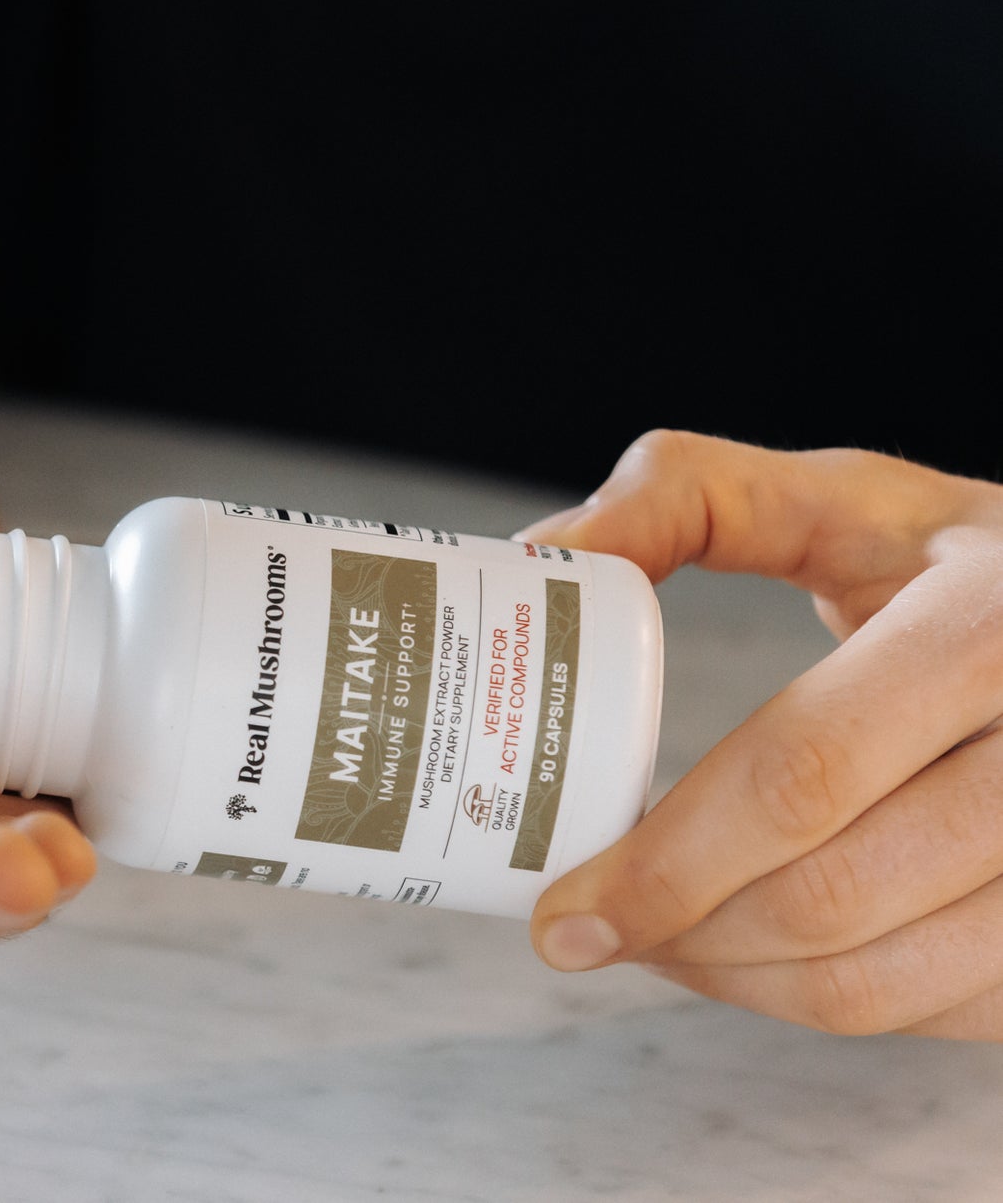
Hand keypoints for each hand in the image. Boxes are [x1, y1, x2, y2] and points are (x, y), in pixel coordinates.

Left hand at [521, 430, 1002, 1039]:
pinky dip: (817, 1005)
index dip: (667, 860)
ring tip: (649, 943)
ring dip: (734, 983)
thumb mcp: (836, 496)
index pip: (801, 773)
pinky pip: (933, 1010)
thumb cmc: (948, 559)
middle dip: (679, 933)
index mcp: (985, 627)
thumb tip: (546, 554)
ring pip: (878, 982)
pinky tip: (745, 960)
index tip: (564, 907)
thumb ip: (685, 497)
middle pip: (831, 894)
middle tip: (584, 930)